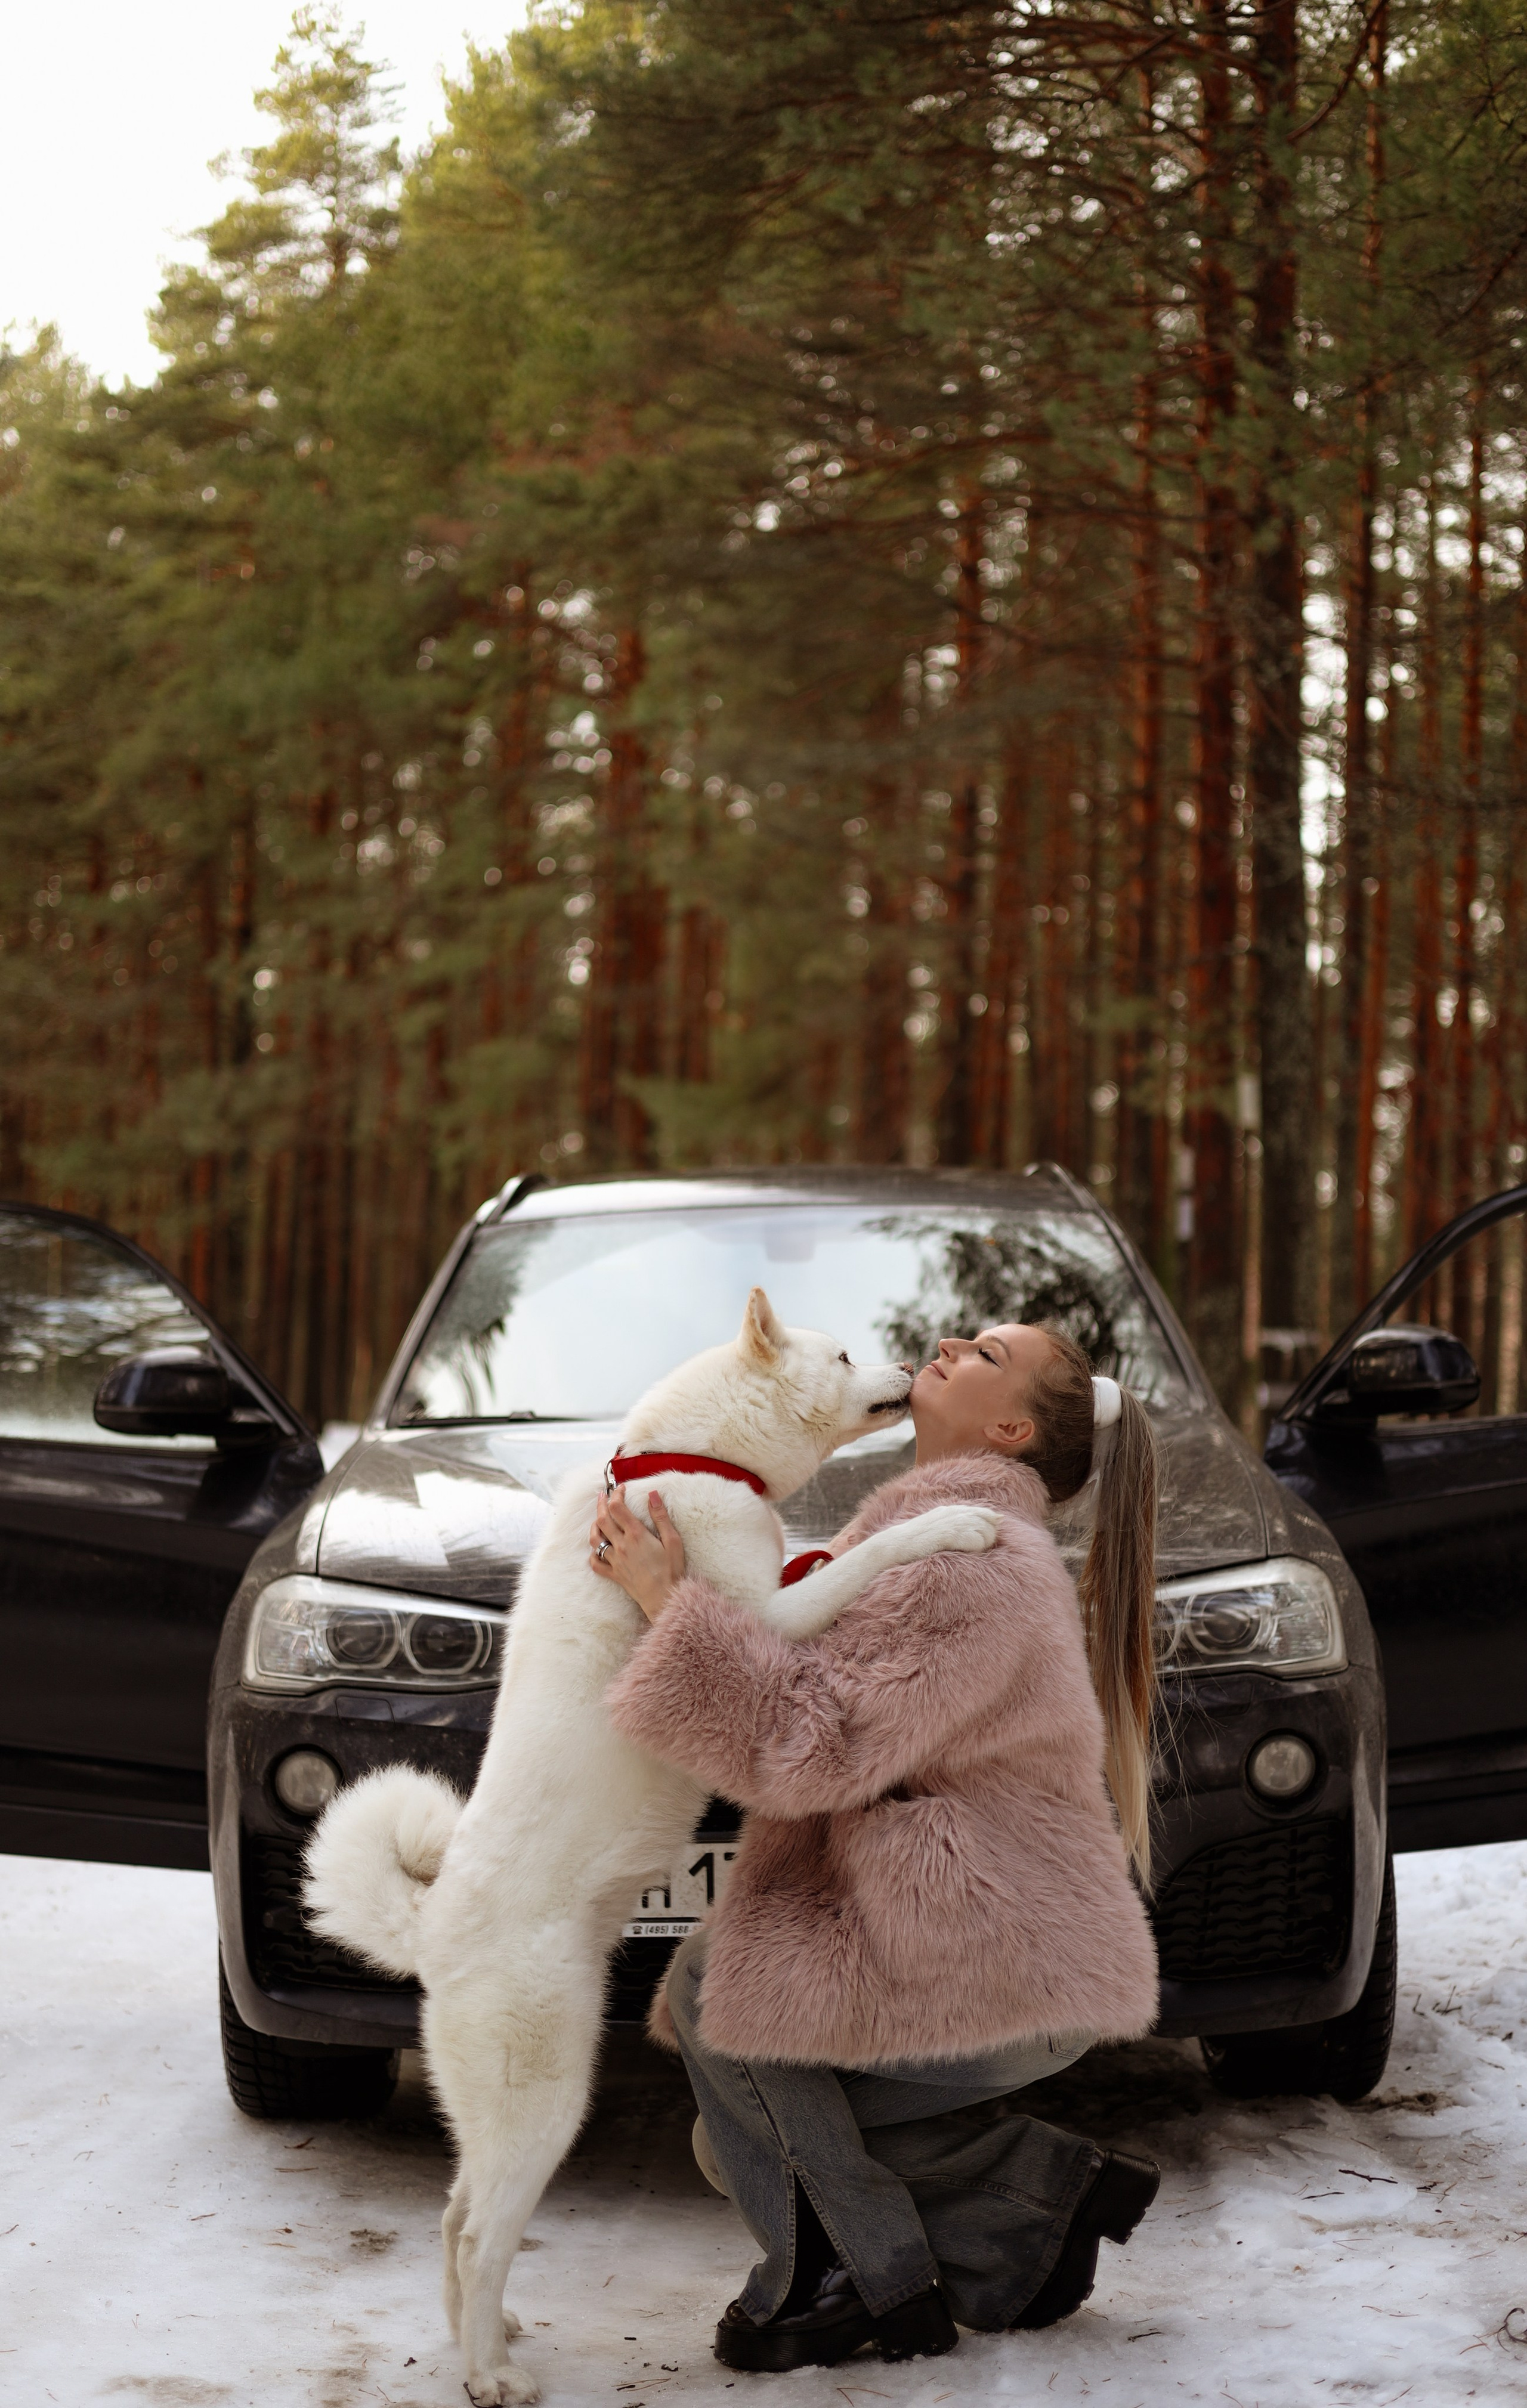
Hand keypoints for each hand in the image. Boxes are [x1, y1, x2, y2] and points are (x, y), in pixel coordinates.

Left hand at [589, 1488, 686, 1620]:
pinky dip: (593, 1554)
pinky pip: (596, 1563)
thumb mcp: (672, 1540)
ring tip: (597, 1518)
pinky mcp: (614, 1574)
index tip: (621, 1489)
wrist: (664, 1597)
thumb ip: (661, 1516)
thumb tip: (652, 1494)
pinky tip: (596, 1549)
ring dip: (594, 1526)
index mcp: (636, 1534)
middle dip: (601, 1504)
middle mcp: (622, 1545)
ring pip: (595, 1539)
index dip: (617, 1494)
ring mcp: (615, 1561)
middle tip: (602, 1496)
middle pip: (603, 1519)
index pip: (618, 1508)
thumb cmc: (671, 1569)